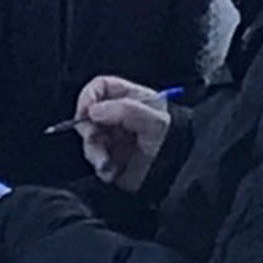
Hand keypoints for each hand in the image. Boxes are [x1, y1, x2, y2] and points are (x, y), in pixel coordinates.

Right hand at [74, 75, 171, 189]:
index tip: (85, 112)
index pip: (102, 86)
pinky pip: (93, 158)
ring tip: (106, 164)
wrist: (177, 176)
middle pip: (89, 114)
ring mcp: (113, 137)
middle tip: (96, 140)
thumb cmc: (174, 144)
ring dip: (94, 152)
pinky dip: (99, 166)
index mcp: (132, 99)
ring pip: (89, 138)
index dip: (89, 96)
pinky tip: (111, 171)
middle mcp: (120, 116)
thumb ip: (125, 111)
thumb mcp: (155, 122)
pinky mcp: (110, 157)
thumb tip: (93, 110)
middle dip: (89, 130)